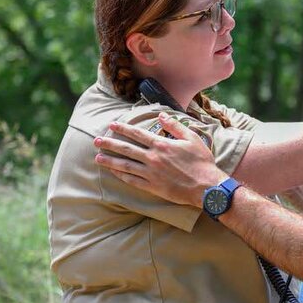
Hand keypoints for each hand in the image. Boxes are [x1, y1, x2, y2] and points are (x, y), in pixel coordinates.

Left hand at [94, 112, 228, 207]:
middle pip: (126, 149)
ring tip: (97, 157)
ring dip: (110, 160)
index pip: (137, 134)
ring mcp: (151, 173)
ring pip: (125, 165)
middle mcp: (153, 158)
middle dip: (109, 144)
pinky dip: (121, 176)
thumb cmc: (202, 162)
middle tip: (96, 141)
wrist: (206, 187)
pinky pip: (132, 180)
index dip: (123, 129)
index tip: (112, 125)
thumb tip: (161, 115)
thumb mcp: (191, 138)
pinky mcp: (152, 186)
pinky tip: (113, 172)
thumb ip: (175, 126)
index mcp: (162, 145)